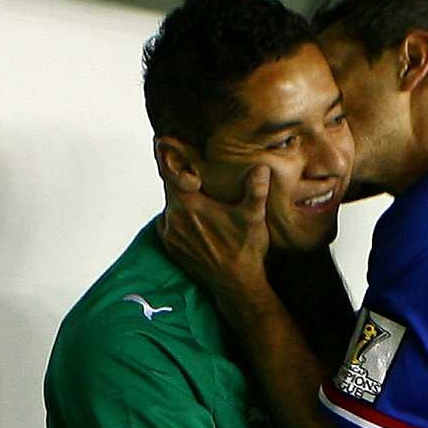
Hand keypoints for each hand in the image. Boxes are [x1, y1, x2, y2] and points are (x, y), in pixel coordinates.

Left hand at [160, 163, 271, 304]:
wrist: (235, 285)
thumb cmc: (245, 250)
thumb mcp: (253, 217)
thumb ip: (255, 190)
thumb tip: (261, 167)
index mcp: (189, 206)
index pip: (168, 172)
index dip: (169, 157)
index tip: (165, 142)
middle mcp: (174, 219)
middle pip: (169, 188)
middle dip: (180, 178)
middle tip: (192, 169)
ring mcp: (170, 235)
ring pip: (170, 206)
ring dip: (180, 199)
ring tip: (196, 193)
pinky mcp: (171, 247)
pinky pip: (168, 223)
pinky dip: (177, 217)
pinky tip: (193, 217)